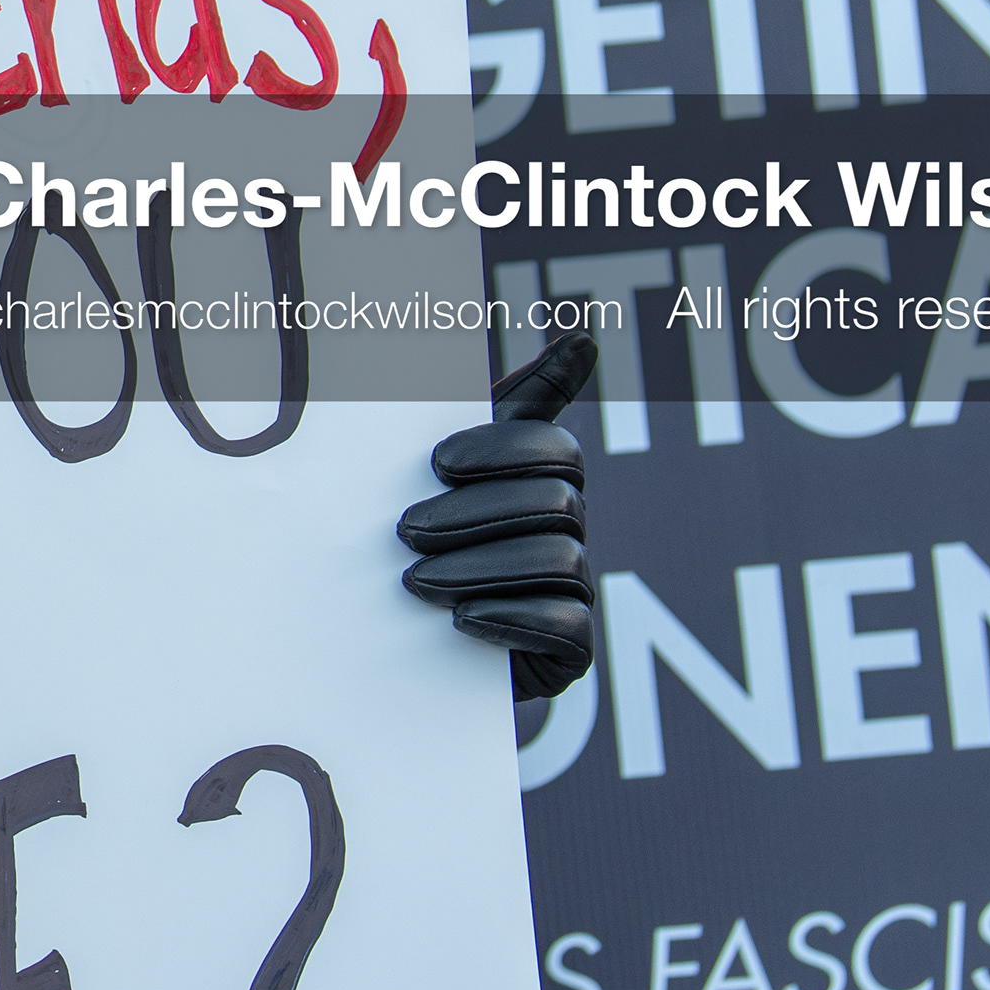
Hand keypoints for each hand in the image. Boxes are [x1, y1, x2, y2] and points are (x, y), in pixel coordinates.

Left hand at [399, 332, 597, 700]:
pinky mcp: (571, 648)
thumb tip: (586, 341)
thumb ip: (505, 404)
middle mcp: (568, 530)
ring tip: (416, 581)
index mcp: (542, 480)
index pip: (552, 448)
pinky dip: (513, 617)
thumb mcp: (446, 469)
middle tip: (403, 531)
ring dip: (481, 567)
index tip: (436, 462)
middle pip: (553, 503)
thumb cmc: (426, 537)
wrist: (403, 646)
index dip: (501, 449)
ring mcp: (575, 589)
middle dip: (473, 514)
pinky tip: (463, 618)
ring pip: (560, 560)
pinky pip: (570, 625)